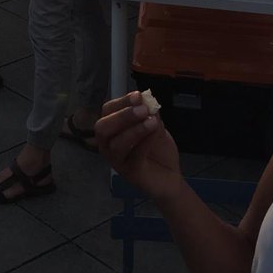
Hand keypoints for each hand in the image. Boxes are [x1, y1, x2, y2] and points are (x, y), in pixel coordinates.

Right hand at [95, 91, 182, 205]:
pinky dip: (145, 142)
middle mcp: (107, 144)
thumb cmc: (157, 150)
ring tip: (152, 122)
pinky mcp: (130, 173)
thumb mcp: (155, 126)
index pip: (107, 111)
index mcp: (112, 129)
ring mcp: (117, 160)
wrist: (170, 177)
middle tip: (143, 110)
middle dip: (122, 116)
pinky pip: (134, 157)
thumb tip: (147, 101)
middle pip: (103, 128)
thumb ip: (150, 115)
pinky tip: (155, 134)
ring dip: (134, 130)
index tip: (138, 96)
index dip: (121, 102)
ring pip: (115, 144)